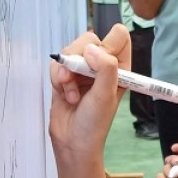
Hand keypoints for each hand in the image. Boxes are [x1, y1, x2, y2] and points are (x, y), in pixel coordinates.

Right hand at [49, 25, 131, 161]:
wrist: (72, 141)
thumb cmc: (95, 123)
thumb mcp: (106, 94)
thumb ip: (106, 67)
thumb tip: (91, 48)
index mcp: (120, 67)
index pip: (119, 36)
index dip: (108, 44)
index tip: (99, 62)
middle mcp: (102, 65)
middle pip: (89, 39)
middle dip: (80, 58)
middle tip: (81, 77)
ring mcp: (82, 70)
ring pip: (70, 51)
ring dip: (68, 72)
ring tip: (72, 94)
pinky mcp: (65, 76)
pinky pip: (57, 64)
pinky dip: (58, 78)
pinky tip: (65, 95)